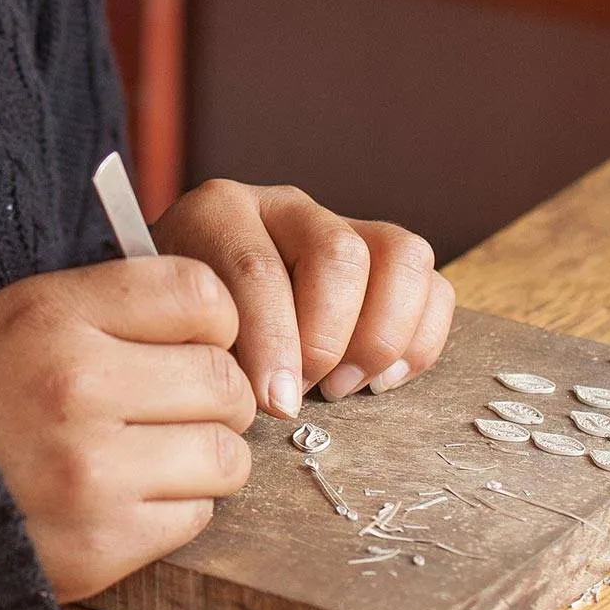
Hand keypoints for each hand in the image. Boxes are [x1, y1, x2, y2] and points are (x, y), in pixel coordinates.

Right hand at [0, 257, 256, 602]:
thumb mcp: (28, 311)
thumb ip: (118, 301)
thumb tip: (221, 314)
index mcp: (58, 315)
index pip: (200, 295)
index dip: (214, 319)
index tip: (197, 339)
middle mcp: (77, 386)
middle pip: (224, 379)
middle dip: (214, 394)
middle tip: (180, 404)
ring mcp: (92, 471)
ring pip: (225, 455)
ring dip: (205, 456)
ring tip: (160, 452)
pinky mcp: (103, 543)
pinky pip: (196, 517)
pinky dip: (177, 507)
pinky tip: (130, 494)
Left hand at [153, 181, 454, 420]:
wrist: (189, 305)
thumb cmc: (181, 324)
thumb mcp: (175, 328)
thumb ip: (208, 348)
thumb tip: (275, 396)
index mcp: (220, 212)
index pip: (259, 267)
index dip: (273, 342)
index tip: (275, 402)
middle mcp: (287, 207)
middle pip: (340, 253)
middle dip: (328, 338)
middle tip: (307, 392)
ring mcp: (343, 224)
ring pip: (402, 254)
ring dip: (381, 336)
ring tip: (343, 387)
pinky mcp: (385, 260)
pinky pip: (434, 286)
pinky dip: (419, 342)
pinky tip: (379, 380)